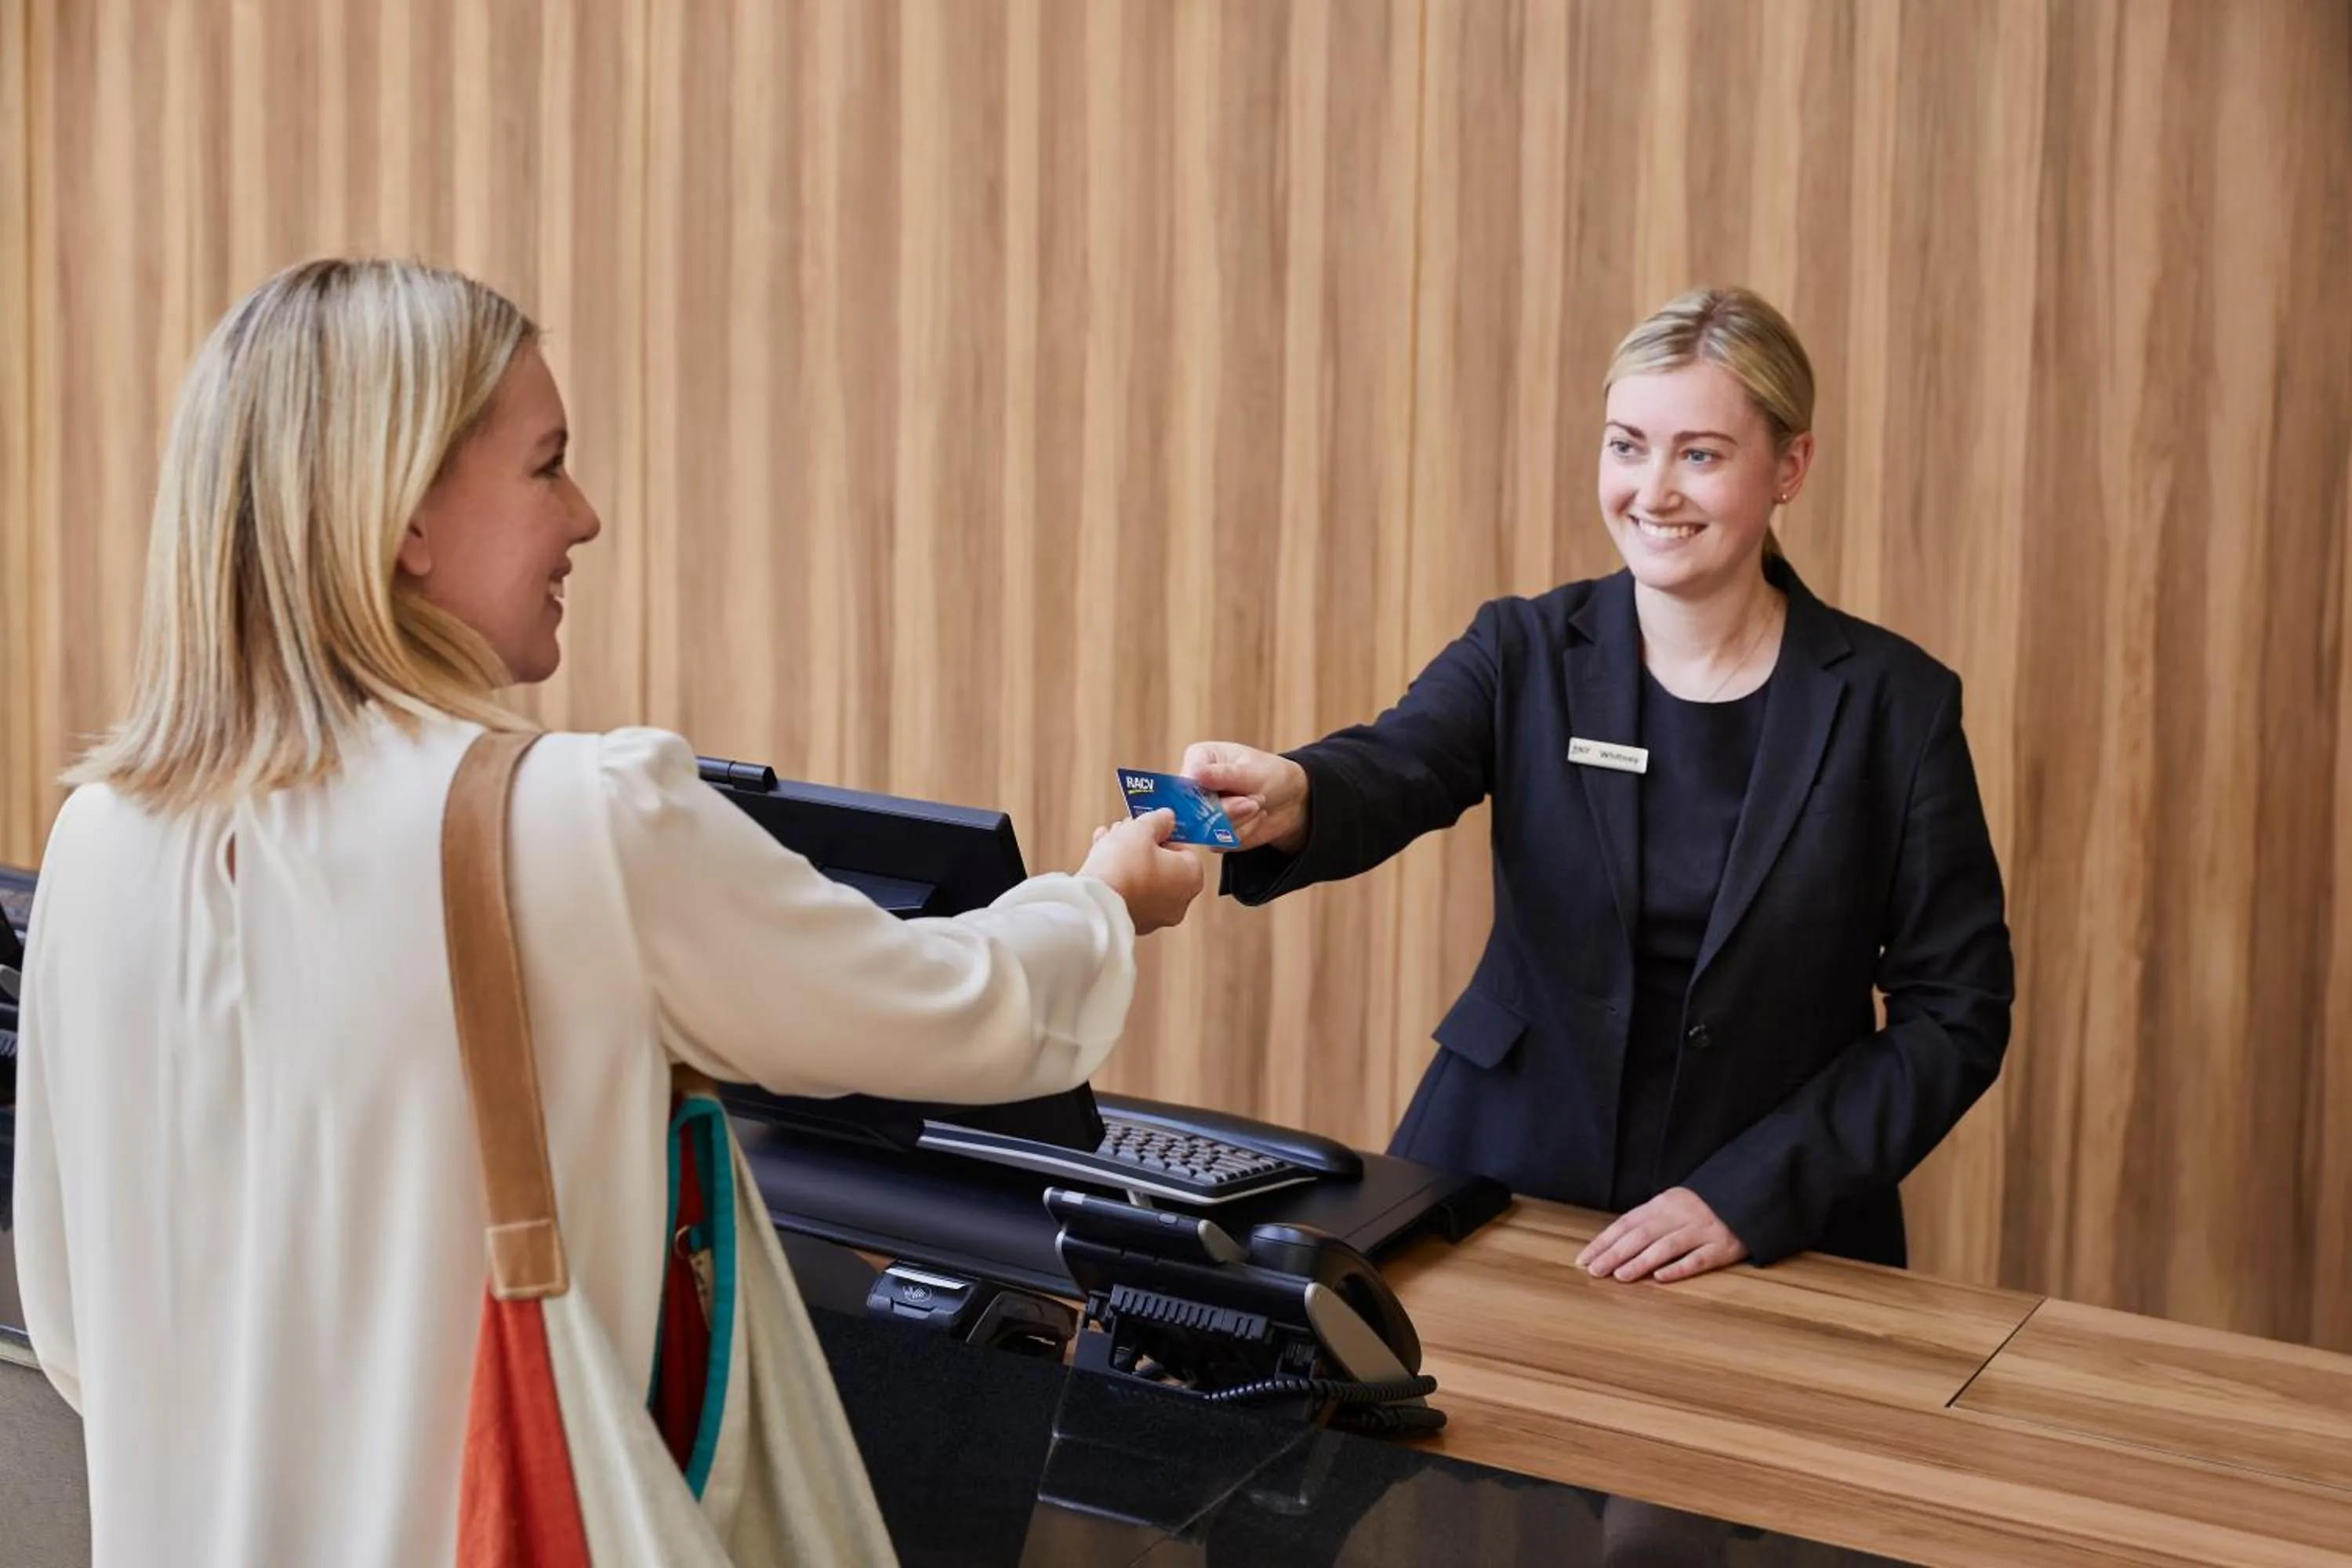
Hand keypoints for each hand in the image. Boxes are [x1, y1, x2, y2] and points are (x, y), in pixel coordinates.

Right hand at [1080, 809, 1205, 934]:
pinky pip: (1130, 893)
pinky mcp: (1134, 923)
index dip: (1163, 833)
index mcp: (1192, 878)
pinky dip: (1119, 877)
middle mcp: (1179, 901)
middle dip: (1141, 844)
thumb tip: (1167, 818)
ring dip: (1126, 857)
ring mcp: (1156, 916)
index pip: (1184, 849)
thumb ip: (1158, 820)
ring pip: (1144, 878)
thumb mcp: (1141, 829)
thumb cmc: (1123, 866)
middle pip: (1162, 864)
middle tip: (1125, 830)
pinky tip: (1101, 859)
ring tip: (1107, 840)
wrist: (1095, 903)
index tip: (1148, 826)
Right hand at [1179, 741, 1310, 854]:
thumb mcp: (1251, 770)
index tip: (1227, 795)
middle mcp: (1193, 786)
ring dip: (1239, 820)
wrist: (1292, 801)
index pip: (1183, 783)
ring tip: (1258, 805)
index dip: (1200, 796)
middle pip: (1192, 809)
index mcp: (1197, 759)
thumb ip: (1223, 775)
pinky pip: (1217, 843)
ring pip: (1205, 828)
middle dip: (1228, 810)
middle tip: (1255, 802)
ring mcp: (1200, 811)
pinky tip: (1255, 819)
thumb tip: (1195, 774)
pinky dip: (1242, 833)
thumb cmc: (1271, 775)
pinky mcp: (1210, 833)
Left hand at [1574, 1187, 1748, 1282]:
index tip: (1584, 1258)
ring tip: (1620, 1276)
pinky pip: (1698, 1259)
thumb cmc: (1701, 1207)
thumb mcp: (1672, 1205)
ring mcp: (1702, 1231)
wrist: (1747, 1197)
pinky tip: (1660, 1278)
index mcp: (1663, 1203)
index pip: (1626, 1223)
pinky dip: (1678, 1268)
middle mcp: (1679, 1215)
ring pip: (1666, 1246)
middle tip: (1594, 1271)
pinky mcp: (1722, 1247)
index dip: (1604, 1241)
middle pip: (1641, 1235)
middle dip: (1615, 1253)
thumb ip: (1646, 1220)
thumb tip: (1610, 1243)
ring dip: (1640, 1261)